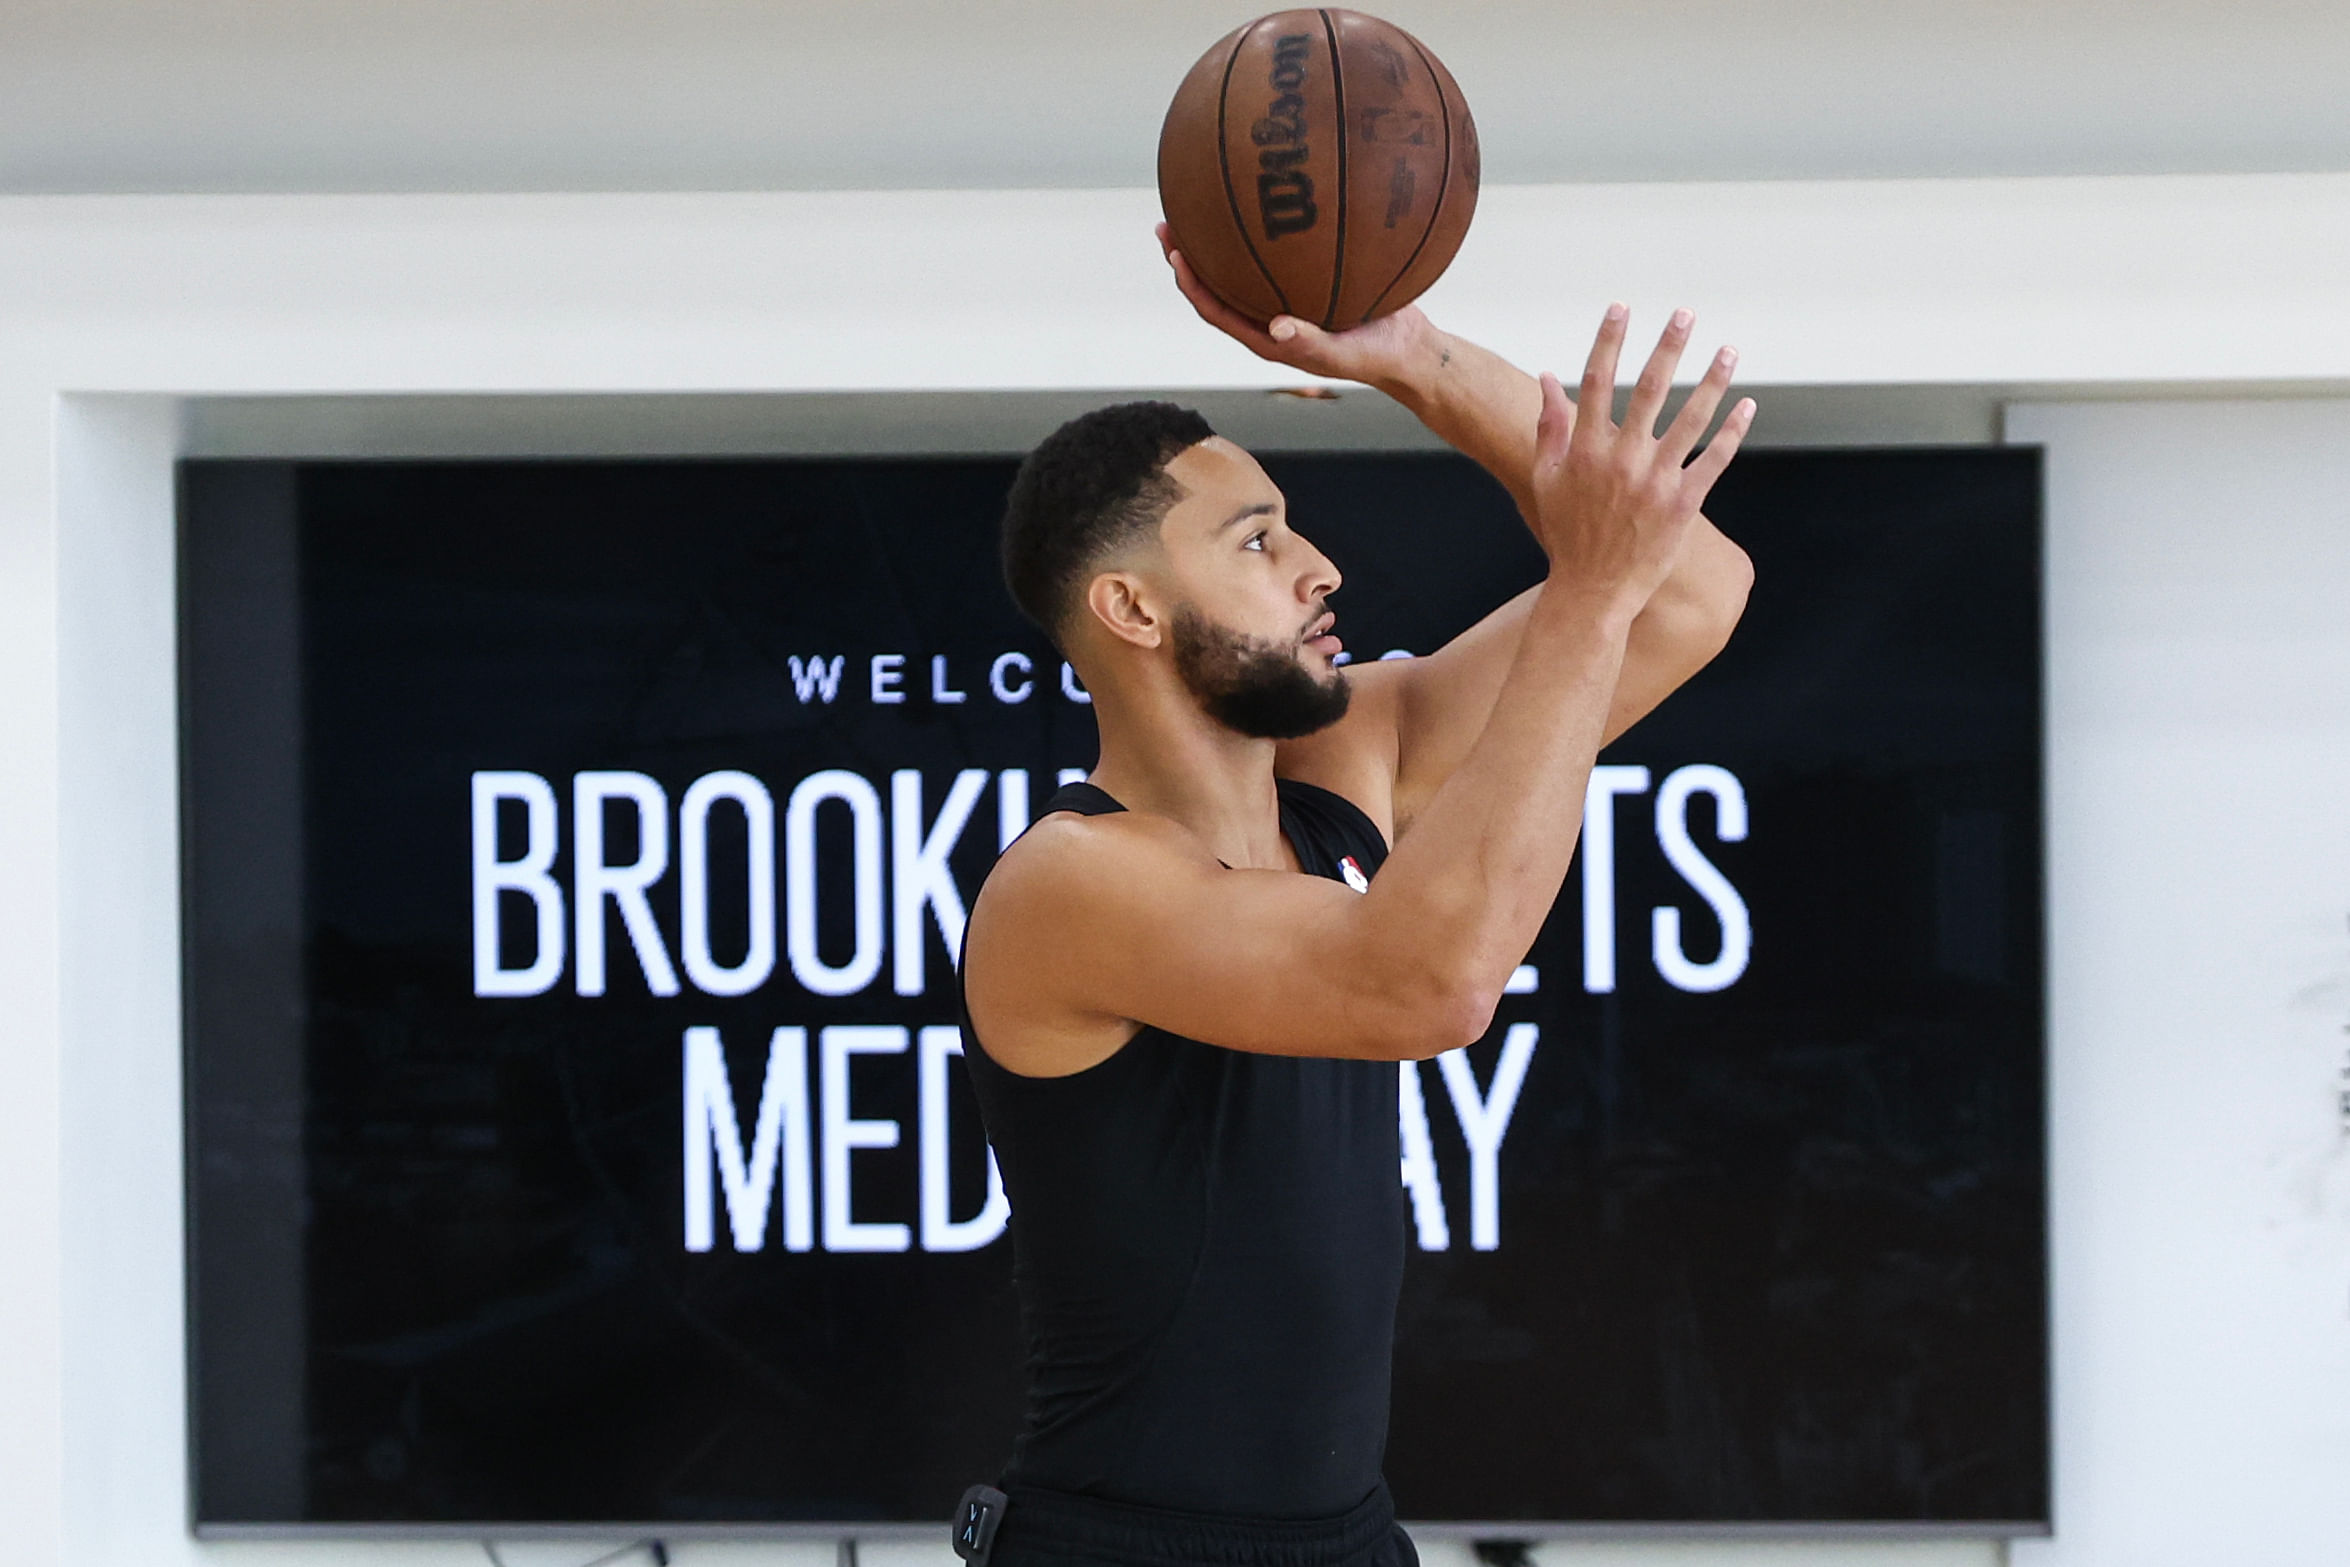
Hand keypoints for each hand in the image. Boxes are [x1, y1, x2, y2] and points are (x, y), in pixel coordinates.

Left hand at [1156, 221, 1439, 390]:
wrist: (1411, 346)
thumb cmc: (1375, 355)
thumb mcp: (1341, 352)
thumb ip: (1309, 341)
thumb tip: (1275, 327)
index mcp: (1267, 336)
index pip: (1215, 309)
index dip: (1191, 283)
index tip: (1174, 252)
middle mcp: (1271, 314)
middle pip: (1219, 283)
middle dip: (1191, 255)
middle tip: (1171, 221)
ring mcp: (1291, 296)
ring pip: (1244, 265)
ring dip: (1219, 240)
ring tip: (1201, 205)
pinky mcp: (1313, 278)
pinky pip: (1284, 251)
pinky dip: (1270, 228)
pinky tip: (1274, 196)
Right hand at [1531, 304, 1753, 611]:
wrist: (1591, 590)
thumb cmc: (1567, 532)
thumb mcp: (1546, 478)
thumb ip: (1549, 425)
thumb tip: (1549, 378)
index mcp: (1584, 450)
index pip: (1597, 382)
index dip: (1609, 342)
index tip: (1621, 308)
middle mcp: (1620, 460)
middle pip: (1649, 390)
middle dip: (1668, 347)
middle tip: (1685, 314)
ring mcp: (1653, 482)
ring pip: (1690, 421)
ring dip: (1712, 382)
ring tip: (1729, 350)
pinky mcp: (1681, 506)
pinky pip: (1712, 461)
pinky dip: (1731, 433)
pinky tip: (1746, 406)